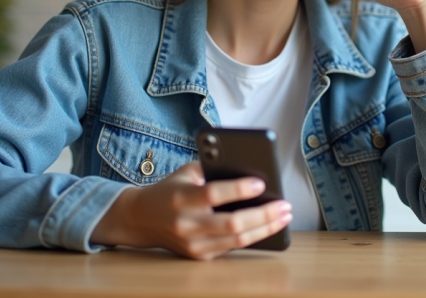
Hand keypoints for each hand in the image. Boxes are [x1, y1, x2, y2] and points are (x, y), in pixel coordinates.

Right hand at [90, 162, 292, 259]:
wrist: (141, 219)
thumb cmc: (170, 190)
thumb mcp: (186, 172)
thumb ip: (213, 168)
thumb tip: (250, 170)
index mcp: (180, 198)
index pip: (212, 194)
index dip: (238, 189)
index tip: (261, 182)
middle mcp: (186, 224)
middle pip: (231, 223)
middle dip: (263, 214)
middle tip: (285, 205)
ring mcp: (192, 244)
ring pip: (237, 240)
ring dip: (266, 228)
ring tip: (284, 216)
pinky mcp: (198, 256)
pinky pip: (232, 248)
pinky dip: (254, 237)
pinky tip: (270, 226)